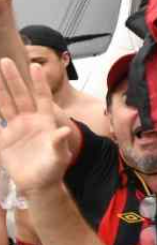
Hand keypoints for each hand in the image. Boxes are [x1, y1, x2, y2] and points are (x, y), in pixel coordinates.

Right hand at [0, 59, 73, 194]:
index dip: (39, 82)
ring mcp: (16, 128)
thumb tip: (63, 131)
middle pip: (20, 95)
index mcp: (45, 121)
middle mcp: (30, 120)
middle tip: (5, 60)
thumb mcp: (60, 156)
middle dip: (13, 79)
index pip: (42, 97)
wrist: (39, 184)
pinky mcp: (4, 140)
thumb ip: (59, 143)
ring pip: (5, 105)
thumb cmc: (54, 169)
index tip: (35, 66)